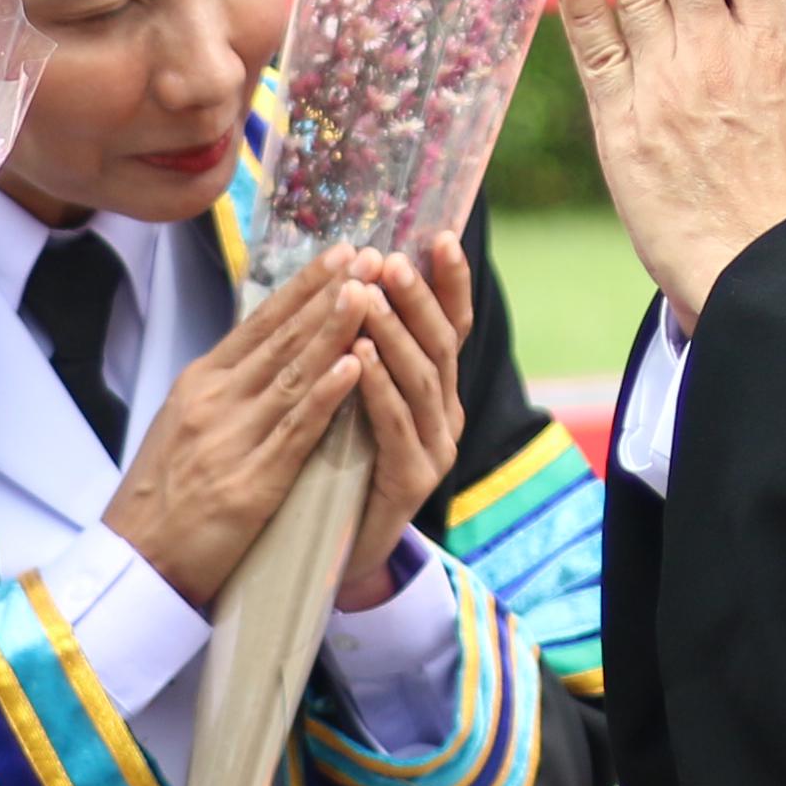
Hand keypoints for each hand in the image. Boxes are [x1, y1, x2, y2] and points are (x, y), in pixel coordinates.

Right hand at [100, 252, 380, 610]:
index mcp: (200, 382)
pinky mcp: (249, 483)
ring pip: (292, 375)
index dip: (304, 287)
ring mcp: (231, 439)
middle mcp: (214, 400)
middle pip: (280, 338)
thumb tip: (266, 353)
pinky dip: (326, 396)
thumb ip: (225, 388)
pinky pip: (295, 431)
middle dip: (327, 295)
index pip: (260, 323)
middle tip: (367, 255)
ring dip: (333, 332)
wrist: (133, 560)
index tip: (340, 253)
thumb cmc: (161, 495)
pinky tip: (354, 367)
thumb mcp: (183, 423)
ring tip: (367, 294)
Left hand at [328, 237, 472, 610]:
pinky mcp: (412, 482)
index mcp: (436, 388)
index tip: (438, 236)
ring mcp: (435, 449)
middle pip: (440, 344)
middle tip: (391, 260)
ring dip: (393, 333)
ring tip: (367, 296)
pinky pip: (396, 425)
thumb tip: (355, 274)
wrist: (334, 549)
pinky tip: (359, 357)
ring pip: (421, 380)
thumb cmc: (337, 462)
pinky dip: (378, 386)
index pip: (452, 325)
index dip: (449, 281)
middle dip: (416, 298)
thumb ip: (364, 346)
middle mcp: (445, 413)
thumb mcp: (356, 396)